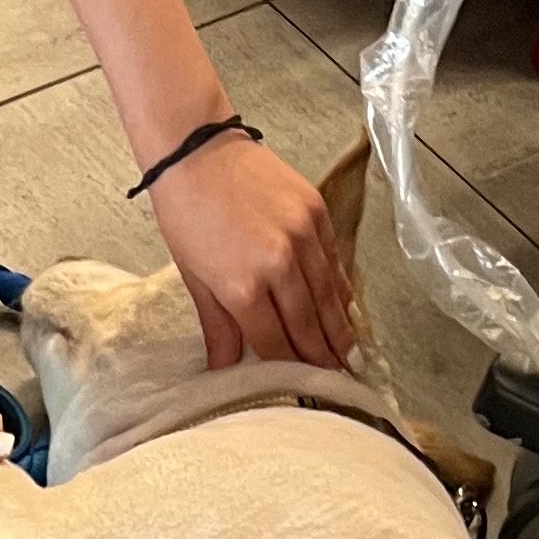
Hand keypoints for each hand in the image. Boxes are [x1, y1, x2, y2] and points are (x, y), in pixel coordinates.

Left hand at [149, 128, 356, 372]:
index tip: (306, 388)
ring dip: (340, 327)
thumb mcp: (195, 278)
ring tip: (350, 353)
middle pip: (308, 323)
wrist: (197, 150)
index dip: (292, 367)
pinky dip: (340, 287)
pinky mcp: (316, 212)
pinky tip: (345, 307)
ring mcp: (303, 236)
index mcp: (244, 287)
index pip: (275, 341)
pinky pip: (334, 260)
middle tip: (340, 379)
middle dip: (324, 355)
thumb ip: (219, 326)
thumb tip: (226, 369)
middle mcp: (280, 264)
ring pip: (328, 294)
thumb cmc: (187, 214)